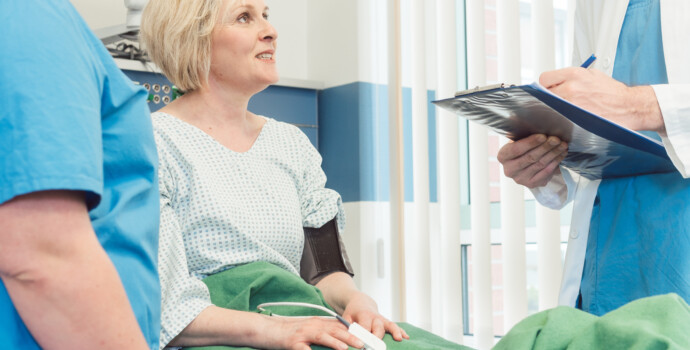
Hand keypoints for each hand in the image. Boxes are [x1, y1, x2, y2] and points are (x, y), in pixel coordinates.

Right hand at [273, 316, 363, 349]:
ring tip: (345, 348)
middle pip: (334, 330)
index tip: (366, 337)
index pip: (339, 326)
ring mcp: (302, 334)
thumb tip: (341, 341)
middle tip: (362, 344)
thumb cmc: (288, 333)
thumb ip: (324, 333)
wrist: (265, 329)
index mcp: (318, 323)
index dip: (353, 332)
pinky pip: (303, 349)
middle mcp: (312, 326)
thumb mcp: (308, 330)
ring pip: (321, 336)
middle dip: (350, 337)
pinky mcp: (291, 342)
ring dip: (334, 342)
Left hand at [341, 292, 408, 341]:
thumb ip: (347, 328)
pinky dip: (401, 331)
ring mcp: (382, 319)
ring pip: (390, 324)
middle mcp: (374, 317)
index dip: (364, 335)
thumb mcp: (346, 318)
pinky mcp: (386, 322)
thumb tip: (349, 339)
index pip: (364, 326)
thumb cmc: (352, 313)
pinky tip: (406, 337)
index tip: (363, 344)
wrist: (361, 303)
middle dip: (378, 337)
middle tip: (377, 346)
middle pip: (378, 327)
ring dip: (395, 332)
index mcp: (363, 315)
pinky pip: (395, 326)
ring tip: (399, 339)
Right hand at [497, 134, 567, 187]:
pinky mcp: (531, 184)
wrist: (524, 165)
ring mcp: (520, 179)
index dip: (530, 143)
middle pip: (530, 157)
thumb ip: (525, 136)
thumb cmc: (523, 148)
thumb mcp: (519, 140)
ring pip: (540, 164)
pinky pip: (546, 172)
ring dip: (553, 153)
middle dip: (545, 147)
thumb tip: (541, 129)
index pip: (516, 150)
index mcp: (503, 156)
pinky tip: (562, 153)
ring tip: (562, 144)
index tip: (543, 136)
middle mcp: (509, 170)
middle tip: (556, 139)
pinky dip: (556, 162)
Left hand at [539, 67, 663, 131]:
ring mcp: (572, 104)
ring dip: (556, 108)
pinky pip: (560, 118)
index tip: (550, 88)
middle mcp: (571, 87)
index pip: (545, 78)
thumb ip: (572, 77)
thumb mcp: (592, 75)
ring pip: (550, 107)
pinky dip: (562, 117)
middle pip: (545, 95)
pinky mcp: (575, 118)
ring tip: (567, 108)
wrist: (629, 106)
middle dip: (550, 97)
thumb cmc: (612, 92)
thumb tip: (557, 81)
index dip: (547, 85)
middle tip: (559, 100)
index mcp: (575, 74)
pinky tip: (572, 116)